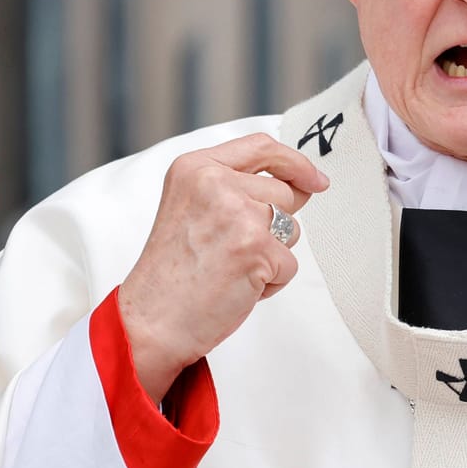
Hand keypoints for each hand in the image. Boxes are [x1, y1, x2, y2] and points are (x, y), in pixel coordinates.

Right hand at [118, 133, 329, 402]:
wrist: (152, 320)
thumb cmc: (172, 273)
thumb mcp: (192, 208)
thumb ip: (236, 187)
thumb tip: (303, 184)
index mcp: (195, 167)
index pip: (262, 147)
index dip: (295, 163)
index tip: (315, 179)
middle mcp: (215, 183)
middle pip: (284, 193)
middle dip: (274, 225)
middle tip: (232, 250)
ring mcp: (237, 214)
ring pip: (291, 229)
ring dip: (271, 255)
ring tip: (230, 268)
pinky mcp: (256, 248)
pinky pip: (289, 265)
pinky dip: (270, 283)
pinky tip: (236, 287)